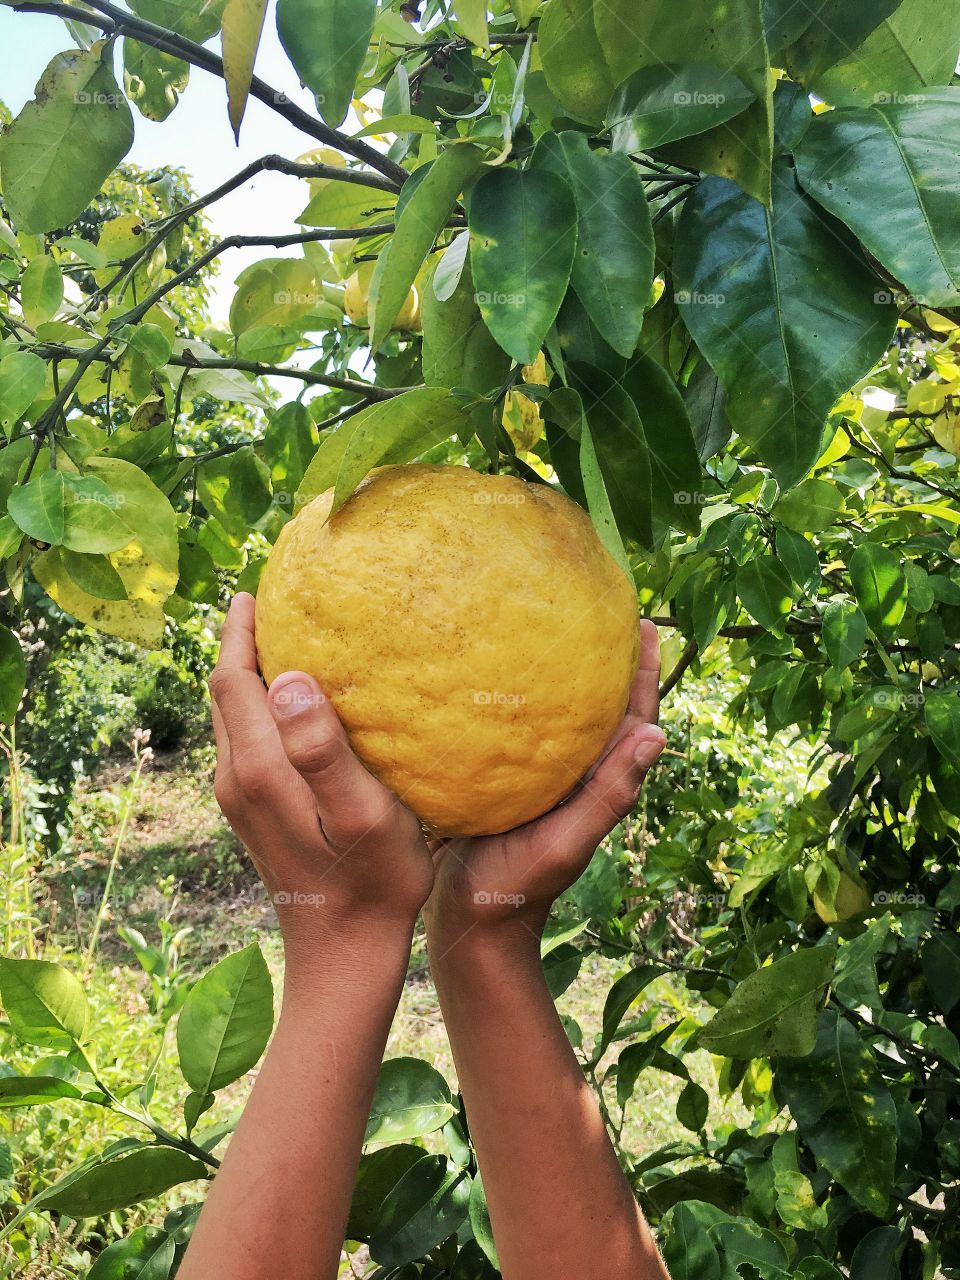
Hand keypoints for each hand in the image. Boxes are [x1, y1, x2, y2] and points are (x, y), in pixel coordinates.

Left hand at [208, 594, 433, 956]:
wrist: (344, 953)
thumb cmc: (373, 882)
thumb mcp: (362, 814)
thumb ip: (322, 748)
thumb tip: (288, 679)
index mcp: (259, 768)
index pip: (233, 678)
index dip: (241, 629)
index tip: (259, 586)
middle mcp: (237, 778)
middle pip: (225, 692)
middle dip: (242, 642)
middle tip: (275, 599)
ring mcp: (241, 799)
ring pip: (233, 716)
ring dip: (249, 673)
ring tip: (286, 638)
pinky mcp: (253, 813)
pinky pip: (247, 740)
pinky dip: (260, 706)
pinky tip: (297, 703)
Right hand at [423, 619, 664, 948]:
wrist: (469, 921)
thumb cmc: (517, 886)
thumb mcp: (566, 841)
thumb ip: (608, 794)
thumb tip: (656, 735)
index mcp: (600, 787)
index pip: (634, 719)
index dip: (643, 673)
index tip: (643, 624)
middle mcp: (578, 778)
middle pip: (605, 710)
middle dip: (610, 663)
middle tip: (604, 613)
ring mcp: (545, 782)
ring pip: (568, 720)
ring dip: (572, 679)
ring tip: (558, 632)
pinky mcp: (509, 785)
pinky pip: (527, 735)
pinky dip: (528, 703)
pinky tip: (503, 679)